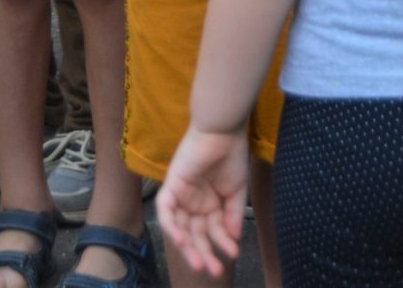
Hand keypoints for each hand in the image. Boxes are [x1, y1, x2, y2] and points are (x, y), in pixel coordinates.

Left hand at [154, 126, 250, 279]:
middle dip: (203, 253)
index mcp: (209, 204)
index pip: (212, 231)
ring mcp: (181, 195)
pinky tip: (181, 241)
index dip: (222, 244)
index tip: (234, 254)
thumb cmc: (231, 157)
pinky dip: (171, 226)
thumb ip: (232, 216)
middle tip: (214, 270)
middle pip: (195, 234)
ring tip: (200, 263)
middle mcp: (193, 203)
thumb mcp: (236, 192)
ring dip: (189, 247)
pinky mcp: (171, 186)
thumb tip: (234, 240)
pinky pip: (166, 211)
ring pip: (180, 228)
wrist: (223, 132)